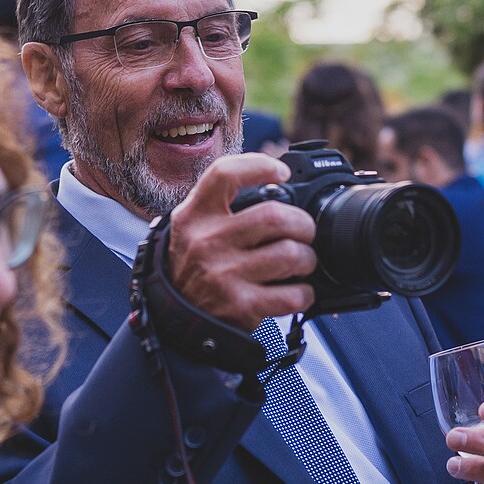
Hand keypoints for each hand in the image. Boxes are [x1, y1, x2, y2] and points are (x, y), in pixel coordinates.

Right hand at [165, 153, 318, 332]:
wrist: (176, 317)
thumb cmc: (195, 264)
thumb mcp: (194, 225)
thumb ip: (224, 202)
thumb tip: (278, 182)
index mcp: (195, 215)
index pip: (225, 174)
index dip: (260, 166)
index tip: (282, 172)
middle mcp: (207, 242)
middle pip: (275, 216)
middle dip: (303, 224)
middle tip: (304, 231)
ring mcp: (224, 275)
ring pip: (291, 255)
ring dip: (307, 259)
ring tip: (301, 262)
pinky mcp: (241, 306)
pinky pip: (293, 294)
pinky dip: (305, 293)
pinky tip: (296, 290)